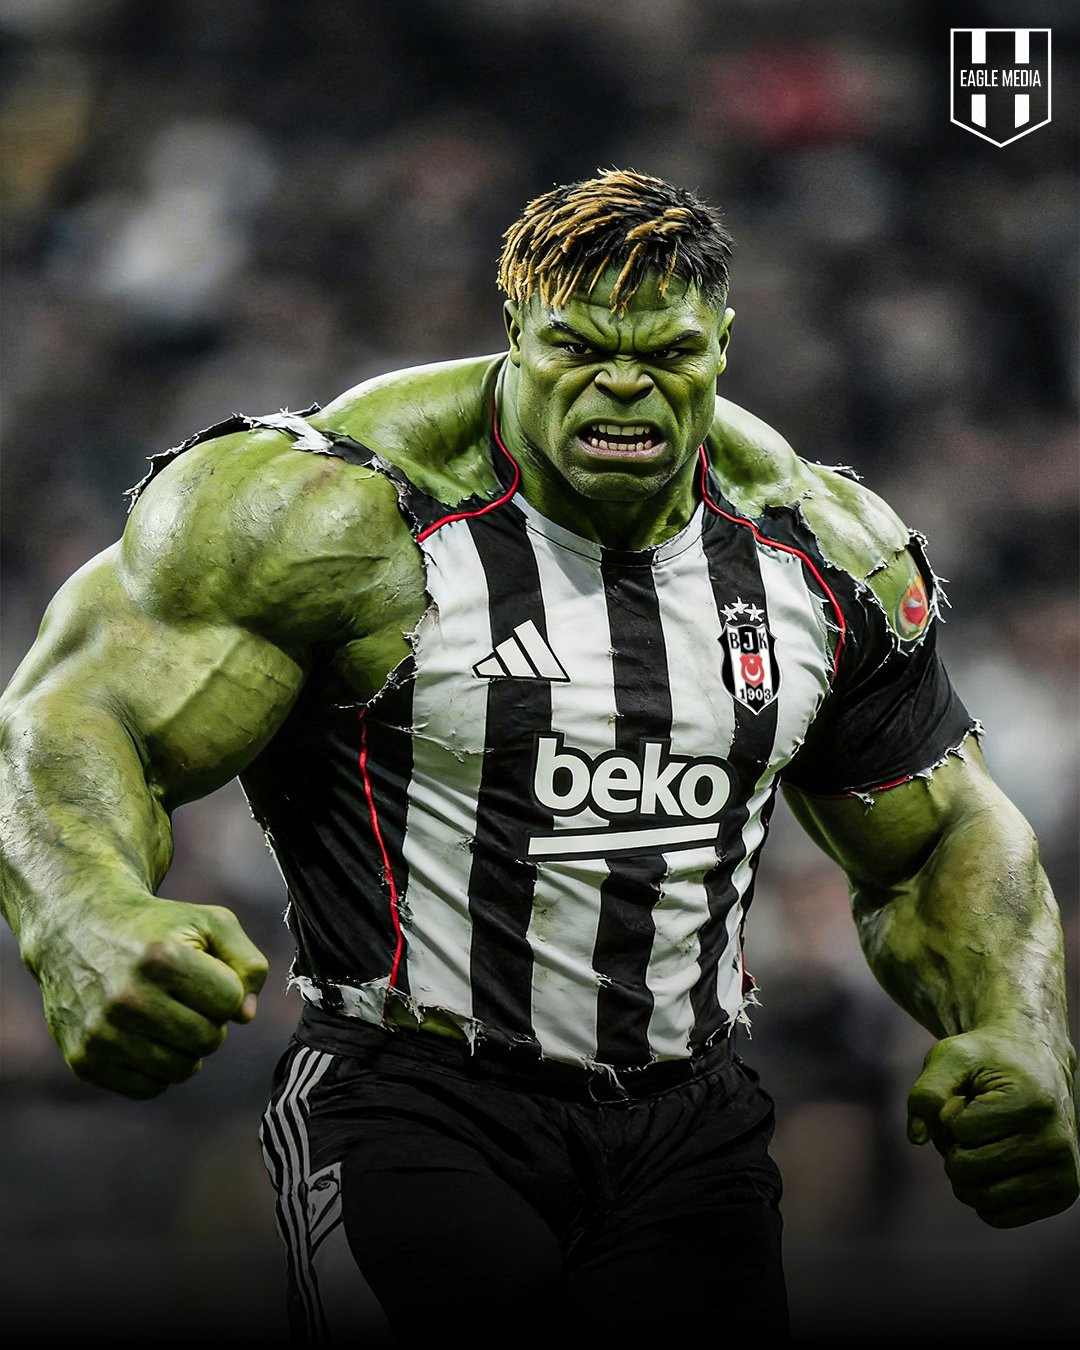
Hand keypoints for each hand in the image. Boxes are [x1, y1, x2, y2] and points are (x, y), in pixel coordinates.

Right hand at [36, 890, 268, 1098]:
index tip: (204, 974)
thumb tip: (245, 1016)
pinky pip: (149, 1088)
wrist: (77, 929)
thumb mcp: (211, 923)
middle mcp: (128, 997)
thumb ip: (247, 962)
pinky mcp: (85, 1059)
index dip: (226, 988)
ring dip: (186, 1046)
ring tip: (167, 1015)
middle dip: (209, 1019)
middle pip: (209, 1040)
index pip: (231, 1001)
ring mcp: (103, 1032)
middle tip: (185, 997)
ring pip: (182, 1069)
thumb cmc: (157, 928)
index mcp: (162, 958)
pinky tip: (145, 1037)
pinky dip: (157, 1069)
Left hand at [907, 1027, 1079, 1226]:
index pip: (958, 1129)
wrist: (1038, 1063)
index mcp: (1033, 1101)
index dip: (949, 1113)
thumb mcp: (952, 1057)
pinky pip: (999, 1216)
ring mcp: (1065, 1172)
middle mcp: (1056, 1140)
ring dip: (965, 1172)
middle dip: (952, 1145)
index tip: (967, 1096)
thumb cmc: (989, 1060)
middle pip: (966, 1168)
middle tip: (970, 1122)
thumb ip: (927, 1091)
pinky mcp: (1063, 1195)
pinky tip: (994, 1164)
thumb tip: (918, 1138)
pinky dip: (981, 1194)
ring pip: (981, 1198)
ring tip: (980, 1141)